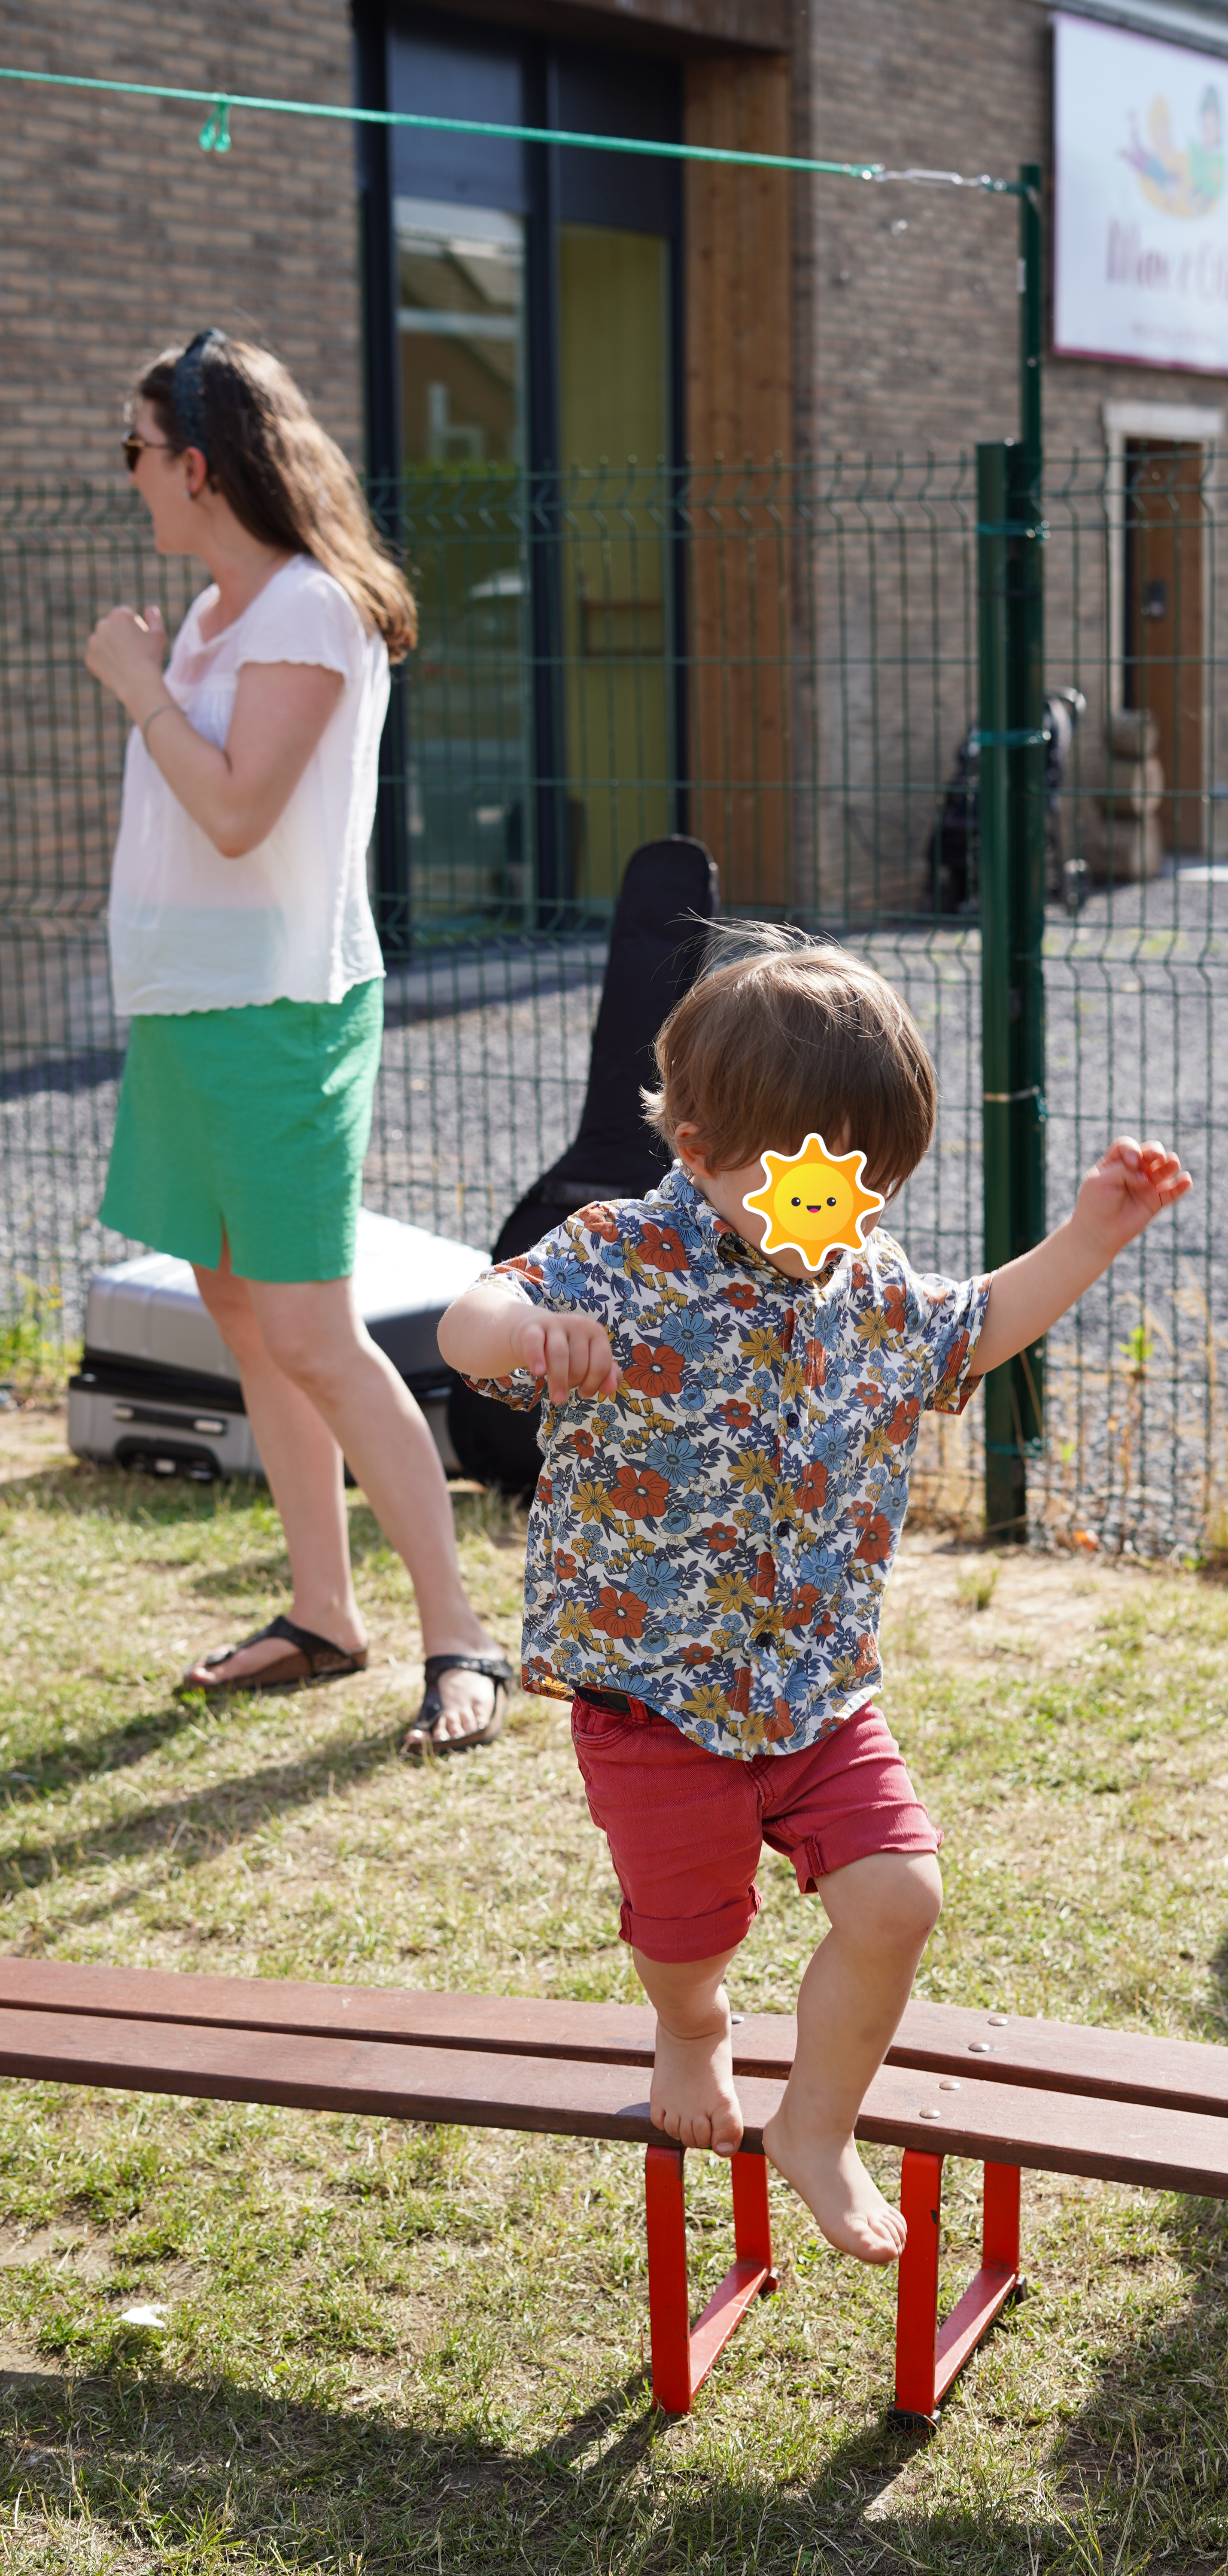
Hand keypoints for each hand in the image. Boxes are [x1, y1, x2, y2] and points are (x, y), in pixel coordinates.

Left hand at [84, 603, 166, 712]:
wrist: (139, 683)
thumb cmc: (151, 657)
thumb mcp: (158, 635)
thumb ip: (155, 619)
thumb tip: (150, 609)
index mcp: (119, 615)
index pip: (126, 615)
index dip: (136, 627)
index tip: (142, 640)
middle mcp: (102, 624)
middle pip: (112, 627)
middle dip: (121, 635)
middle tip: (133, 652)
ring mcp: (93, 641)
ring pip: (103, 642)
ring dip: (111, 647)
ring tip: (125, 662)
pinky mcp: (89, 658)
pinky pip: (97, 657)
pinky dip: (105, 662)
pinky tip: (117, 669)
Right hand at [507, 1308, 618, 1405]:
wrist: (535, 1332)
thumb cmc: (568, 1350)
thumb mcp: (590, 1360)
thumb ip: (606, 1375)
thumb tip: (610, 1390)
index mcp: (597, 1333)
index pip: (601, 1364)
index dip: (594, 1384)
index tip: (584, 1393)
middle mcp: (578, 1325)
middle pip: (579, 1364)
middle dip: (574, 1382)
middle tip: (567, 1386)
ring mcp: (555, 1324)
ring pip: (559, 1355)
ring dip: (559, 1382)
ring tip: (557, 1400)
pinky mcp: (532, 1328)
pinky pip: (534, 1343)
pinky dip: (536, 1358)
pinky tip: (538, 1373)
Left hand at [1073, 1135, 1191, 1258]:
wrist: (1098, 1233)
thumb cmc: (1095, 1204)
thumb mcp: (1100, 1180)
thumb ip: (1122, 1170)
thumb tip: (1146, 1178)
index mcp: (1114, 1163)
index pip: (1127, 1146)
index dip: (1132, 1149)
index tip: (1131, 1163)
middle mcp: (1132, 1171)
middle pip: (1149, 1153)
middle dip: (1155, 1151)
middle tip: (1157, 1157)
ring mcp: (1146, 1186)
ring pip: (1163, 1169)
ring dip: (1170, 1163)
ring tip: (1173, 1163)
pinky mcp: (1156, 1202)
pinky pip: (1172, 1192)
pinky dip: (1181, 1185)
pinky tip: (1186, 1180)